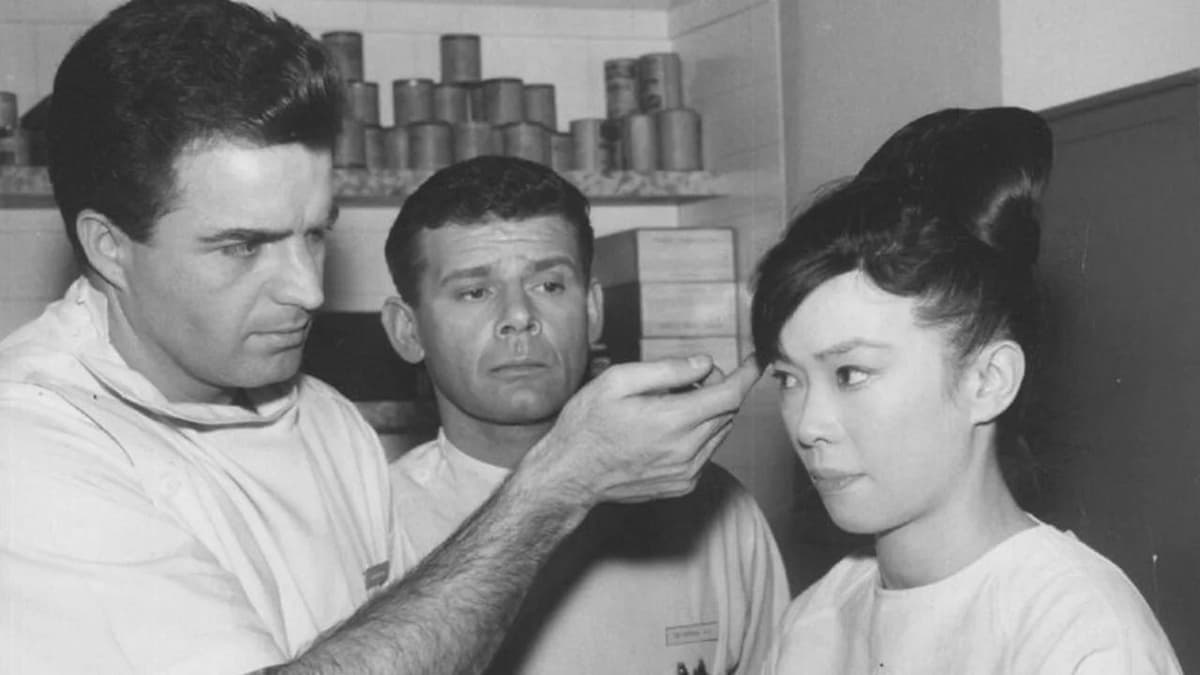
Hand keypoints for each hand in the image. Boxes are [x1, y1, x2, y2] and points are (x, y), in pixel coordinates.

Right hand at [519, 354, 761, 506]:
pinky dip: (699, 435)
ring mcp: (686, 472)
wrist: (569, 475)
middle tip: (689, 378)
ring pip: (720, 433)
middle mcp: (686, 450)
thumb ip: (667, 369)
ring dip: (709, 412)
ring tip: (673, 404)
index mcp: (673, 420)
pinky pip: (707, 453)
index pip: (730, 394)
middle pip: (727, 411)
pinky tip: (668, 430)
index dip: (747, 374)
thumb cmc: (587, 423)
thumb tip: (705, 363)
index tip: (755, 361)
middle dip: (718, 387)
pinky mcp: (682, 485)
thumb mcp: (618, 380)